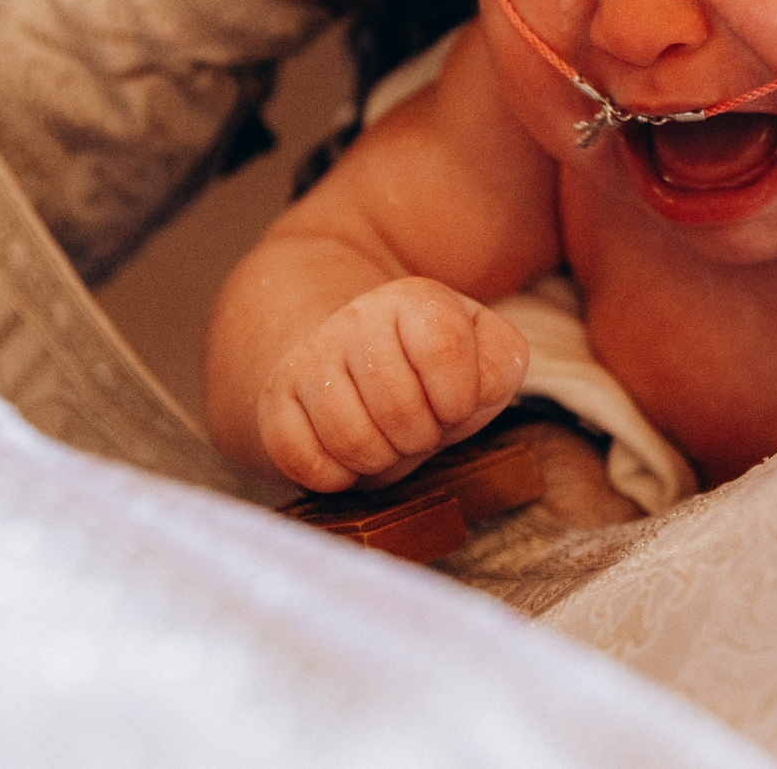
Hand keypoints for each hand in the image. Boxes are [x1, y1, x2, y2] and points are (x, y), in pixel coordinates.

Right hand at [255, 277, 528, 491]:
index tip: (455, 403)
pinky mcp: (276, 400)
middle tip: (419, 428)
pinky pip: (305, 461)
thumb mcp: (486, 353)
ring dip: (381, 460)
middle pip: (399, 409)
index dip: (459, 399)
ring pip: (351, 440)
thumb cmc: (434, 368)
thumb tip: (472, 393)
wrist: (355, 355)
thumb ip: (500, 366)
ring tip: (387, 441)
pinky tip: (349, 455)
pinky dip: (336, 476)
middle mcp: (358, 318)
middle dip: (421, 438)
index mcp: (418, 300)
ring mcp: (311, 357)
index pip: (444, 349)